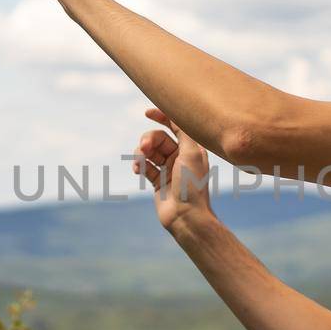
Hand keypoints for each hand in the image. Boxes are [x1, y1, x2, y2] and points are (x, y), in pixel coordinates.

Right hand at [131, 105, 215, 233]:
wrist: (186, 216)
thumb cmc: (192, 185)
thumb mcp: (192, 152)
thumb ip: (184, 131)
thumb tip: (175, 114)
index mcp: (192, 148)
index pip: (175, 126)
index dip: (162, 116)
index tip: (147, 113)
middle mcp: (181, 157)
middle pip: (158, 138)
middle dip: (148, 140)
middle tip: (145, 148)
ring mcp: (168, 169)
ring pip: (149, 152)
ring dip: (141, 153)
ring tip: (140, 161)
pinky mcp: (158, 181)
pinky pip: (144, 166)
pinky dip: (139, 165)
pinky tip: (138, 170)